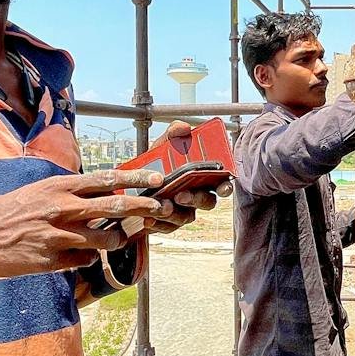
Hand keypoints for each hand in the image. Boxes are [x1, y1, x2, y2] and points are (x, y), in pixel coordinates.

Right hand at [0, 169, 173, 326]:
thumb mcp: (35, 193)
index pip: (104, 179)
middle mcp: (59, 208)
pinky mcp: (50, 261)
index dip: (133, 179)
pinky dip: (84, 259)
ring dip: (113, 241)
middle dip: (140, 208)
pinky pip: (81, 261)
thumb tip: (98, 195)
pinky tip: (73, 257)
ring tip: (115, 241)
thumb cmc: (3, 214)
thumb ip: (66, 194)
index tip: (157, 179)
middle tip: (160, 209)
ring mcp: (56, 236)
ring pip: (102, 240)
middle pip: (112, 207)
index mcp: (56, 187)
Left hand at [127, 120, 231, 236]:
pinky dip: (159, 225)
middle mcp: (195, 196)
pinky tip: (148, 219)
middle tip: (182, 194)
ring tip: (163, 205)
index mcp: (200, 178)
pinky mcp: (167, 223)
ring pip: (187, 217)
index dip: (225, 186)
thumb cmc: (152, 165)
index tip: (222, 186)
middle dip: (197, 199)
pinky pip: (168, 228)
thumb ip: (172, 135)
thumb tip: (183, 128)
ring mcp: (182, 211)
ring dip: (176, 213)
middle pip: (207, 202)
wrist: (129, 185)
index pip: (220, 183)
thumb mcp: (160, 147)